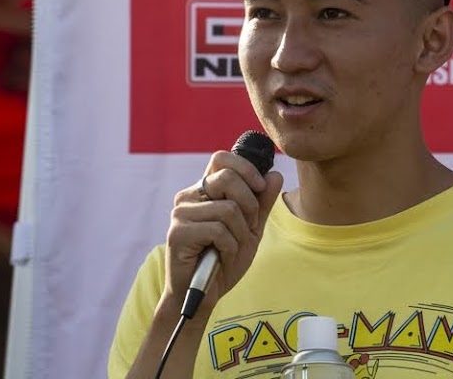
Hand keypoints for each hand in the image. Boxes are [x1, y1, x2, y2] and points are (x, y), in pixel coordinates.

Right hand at [163, 150, 283, 316]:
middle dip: (249, 206)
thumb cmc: (223, 260)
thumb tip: (274, 175)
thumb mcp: (250, 229)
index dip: (245, 168)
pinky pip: (219, 231)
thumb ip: (262, 203)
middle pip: (228, 178)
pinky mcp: (178, 233)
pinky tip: (220, 257)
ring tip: (230, 249)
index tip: (259, 187)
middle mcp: (188, 196)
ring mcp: (181, 213)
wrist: (202, 295)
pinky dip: (229, 248)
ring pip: (229, 209)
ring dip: (240, 234)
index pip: (221, 158)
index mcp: (204, 190)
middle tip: (246, 229)